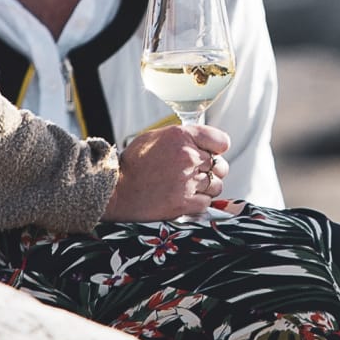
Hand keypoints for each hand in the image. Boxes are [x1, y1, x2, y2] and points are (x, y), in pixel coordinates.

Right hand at [105, 121, 231, 221]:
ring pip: (216, 185)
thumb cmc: (134, 164)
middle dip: (211, 170)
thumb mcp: (155, 137)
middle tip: (194, 173)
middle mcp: (187, 157)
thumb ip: (182, 137)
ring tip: (187, 186)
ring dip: (206, 188)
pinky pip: (207, 202)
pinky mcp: (184, 203)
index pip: (221, 141)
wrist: (117, 190)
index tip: (211, 154)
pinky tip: (184, 197)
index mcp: (181, 136)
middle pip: (221, 166)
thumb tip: (204, 142)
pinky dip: (198, 202)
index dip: (217, 149)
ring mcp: (187, 181)